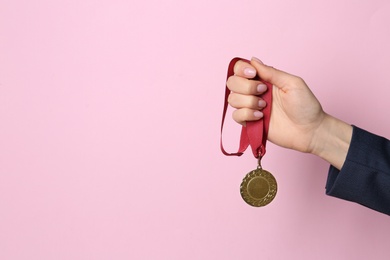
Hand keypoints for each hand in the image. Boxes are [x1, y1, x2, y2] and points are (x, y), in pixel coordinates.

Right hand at [226, 57, 351, 168]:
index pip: (240, 69)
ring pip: (232, 99)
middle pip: (232, 82)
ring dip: (248, 101)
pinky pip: (235, 116)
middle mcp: (254, 92)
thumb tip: (253, 60)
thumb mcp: (292, 83)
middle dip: (245, 86)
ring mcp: (251, 107)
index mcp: (263, 79)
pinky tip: (260, 117)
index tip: (253, 74)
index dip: (241, 69)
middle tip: (262, 91)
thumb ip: (272, 72)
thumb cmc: (306, 106)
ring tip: (264, 107)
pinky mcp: (250, 122)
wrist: (309, 130)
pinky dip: (246, 115)